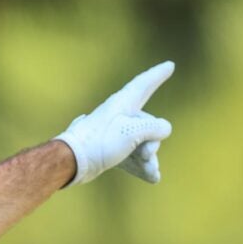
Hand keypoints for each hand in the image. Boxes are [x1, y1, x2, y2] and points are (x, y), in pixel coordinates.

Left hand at [57, 61, 174, 185]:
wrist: (73, 161)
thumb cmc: (101, 141)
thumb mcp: (133, 132)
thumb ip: (154, 128)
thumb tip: (164, 128)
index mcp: (123, 103)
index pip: (144, 84)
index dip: (158, 75)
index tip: (169, 65)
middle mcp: (119, 116)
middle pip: (148, 125)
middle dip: (153, 143)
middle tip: (147, 154)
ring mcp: (114, 134)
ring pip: (141, 144)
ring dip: (148, 160)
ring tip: (151, 172)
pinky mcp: (109, 150)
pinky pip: (131, 157)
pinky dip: (140, 167)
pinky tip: (152, 178)